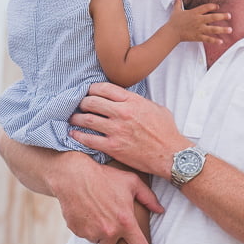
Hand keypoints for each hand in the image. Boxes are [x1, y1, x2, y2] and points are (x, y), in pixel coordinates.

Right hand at [48, 152, 163, 243]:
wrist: (74, 175)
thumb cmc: (105, 176)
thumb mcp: (131, 182)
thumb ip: (149, 198)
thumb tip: (160, 210)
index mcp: (125, 221)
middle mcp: (109, 231)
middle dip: (111, 237)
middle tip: (109, 220)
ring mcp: (91, 232)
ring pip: (97, 240)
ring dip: (98, 232)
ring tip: (97, 212)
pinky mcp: (77, 230)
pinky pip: (84, 234)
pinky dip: (86, 226)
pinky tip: (86, 211)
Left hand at [69, 82, 192, 176]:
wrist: (171, 155)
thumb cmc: (166, 132)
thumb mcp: (156, 108)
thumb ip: (139, 101)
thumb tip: (127, 98)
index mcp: (132, 101)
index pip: (105, 89)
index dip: (93, 89)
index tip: (89, 92)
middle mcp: (122, 113)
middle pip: (92, 102)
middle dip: (82, 102)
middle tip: (79, 105)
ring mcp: (116, 130)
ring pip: (87, 119)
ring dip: (77, 118)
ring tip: (72, 118)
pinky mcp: (113, 147)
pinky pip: (89, 139)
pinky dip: (78, 136)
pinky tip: (73, 134)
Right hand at [167, 0, 231, 43]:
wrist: (172, 32)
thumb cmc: (174, 22)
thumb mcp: (176, 11)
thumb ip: (178, 4)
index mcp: (194, 13)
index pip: (206, 7)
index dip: (213, 6)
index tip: (217, 7)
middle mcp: (199, 20)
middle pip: (213, 17)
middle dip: (222, 16)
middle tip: (229, 16)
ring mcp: (199, 29)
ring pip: (213, 29)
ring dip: (222, 29)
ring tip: (230, 30)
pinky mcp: (198, 37)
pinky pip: (208, 39)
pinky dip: (215, 41)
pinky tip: (221, 42)